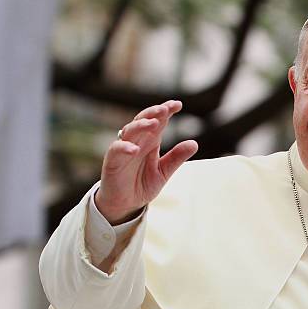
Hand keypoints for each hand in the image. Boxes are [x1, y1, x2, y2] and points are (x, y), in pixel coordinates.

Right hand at [95, 100, 197, 224]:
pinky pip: (116, 150)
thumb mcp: (164, 172)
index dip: (166, 111)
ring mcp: (124, 150)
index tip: (178, 104)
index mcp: (150, 142)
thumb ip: (177, 157)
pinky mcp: (112, 162)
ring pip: (129, 131)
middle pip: (143, 120)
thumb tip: (195, 143)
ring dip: (140, 126)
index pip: (158, 121)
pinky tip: (135, 149)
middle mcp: (137, 142)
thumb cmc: (142, 184)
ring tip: (153, 123)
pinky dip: (124, 148)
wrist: (125, 204)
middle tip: (165, 109)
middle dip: (153, 113)